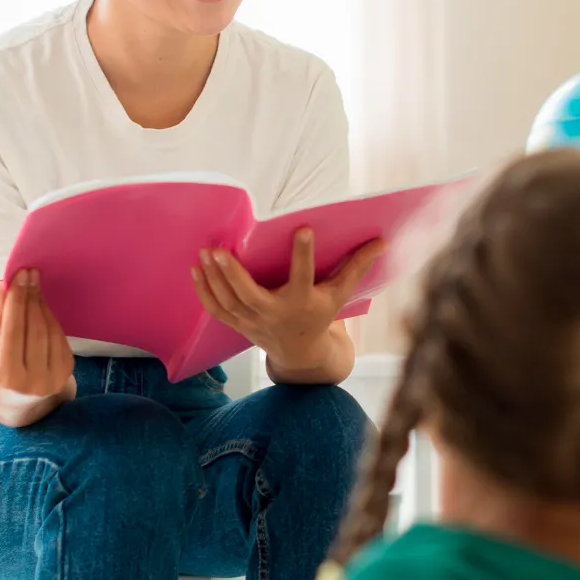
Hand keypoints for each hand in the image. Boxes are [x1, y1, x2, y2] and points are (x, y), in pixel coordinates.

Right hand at [0, 269, 74, 423]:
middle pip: (32, 328)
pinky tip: (42, 303)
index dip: (15, 301)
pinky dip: (50, 316)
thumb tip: (1, 288)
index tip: (16, 277)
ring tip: (33, 284)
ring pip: (47, 330)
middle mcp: (31, 380)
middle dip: (29, 297)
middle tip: (28, 273)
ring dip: (41, 303)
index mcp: (5, 375)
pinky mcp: (66, 371)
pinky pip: (58, 336)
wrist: (21, 400)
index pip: (11, 330)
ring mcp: (52, 376)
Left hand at [191, 229, 385, 373]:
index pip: (303, 276)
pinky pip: (216, 310)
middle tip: (219, 249)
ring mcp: (253, 322)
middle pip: (250, 295)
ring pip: (228, 302)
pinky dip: (204, 292)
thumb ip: (357, 266)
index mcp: (303, 302)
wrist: (299, 352)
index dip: (303, 253)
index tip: (302, 228)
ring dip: (214, 278)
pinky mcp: (238, 324)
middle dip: (233, 274)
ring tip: (205, 252)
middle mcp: (275, 313)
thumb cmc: (320, 313)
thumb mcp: (340, 293)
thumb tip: (383, 240)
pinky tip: (196, 269)